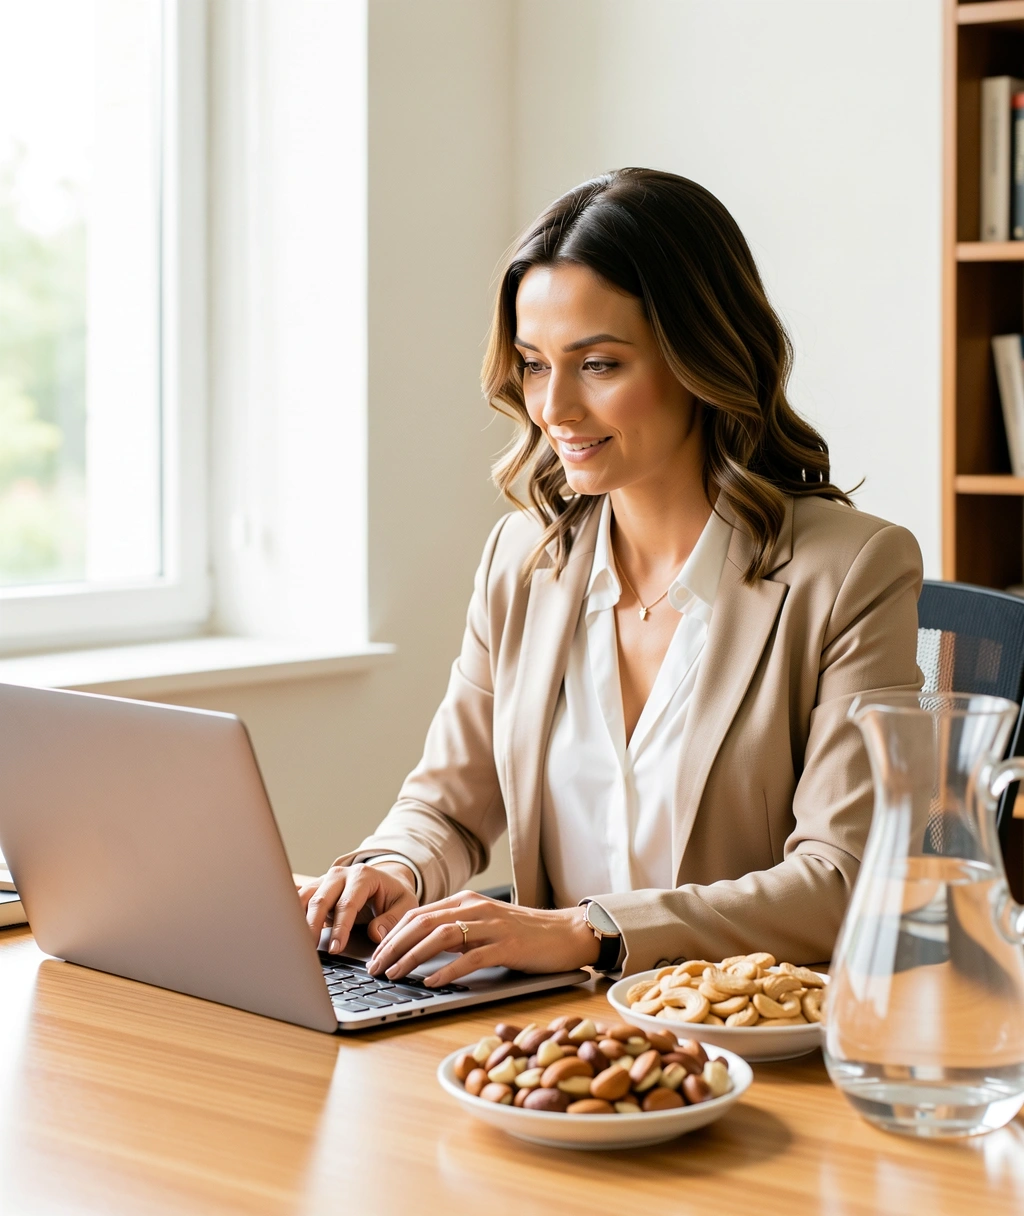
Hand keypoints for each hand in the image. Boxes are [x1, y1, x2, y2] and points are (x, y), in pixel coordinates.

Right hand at [298, 861, 418, 954]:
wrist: (385, 879)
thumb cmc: (393, 894)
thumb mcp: (404, 904)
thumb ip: (392, 920)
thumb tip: (375, 935)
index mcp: (363, 876)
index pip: (348, 904)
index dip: (341, 927)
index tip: (336, 948)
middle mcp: (340, 875)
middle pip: (321, 900)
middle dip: (314, 925)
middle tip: (310, 949)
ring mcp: (325, 880)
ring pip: (305, 898)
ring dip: (298, 919)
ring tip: (294, 942)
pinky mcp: (316, 888)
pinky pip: (299, 899)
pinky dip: (291, 913)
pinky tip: (286, 929)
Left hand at [366, 890, 601, 986]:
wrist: (566, 933)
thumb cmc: (524, 933)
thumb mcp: (484, 926)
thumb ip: (456, 931)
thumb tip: (420, 949)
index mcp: (466, 901)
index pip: (418, 915)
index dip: (392, 935)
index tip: (375, 956)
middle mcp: (476, 908)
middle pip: (423, 922)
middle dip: (393, 945)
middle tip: (375, 967)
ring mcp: (492, 925)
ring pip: (442, 936)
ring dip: (413, 956)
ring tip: (396, 974)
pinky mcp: (508, 945)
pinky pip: (472, 957)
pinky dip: (449, 969)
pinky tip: (434, 982)